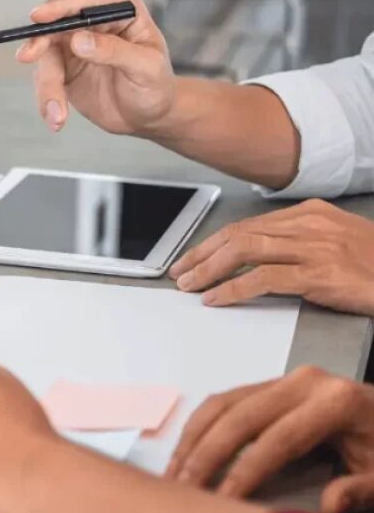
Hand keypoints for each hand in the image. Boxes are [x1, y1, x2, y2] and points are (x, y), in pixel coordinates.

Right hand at [16, 0, 175, 135]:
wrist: (148, 118)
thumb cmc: (156, 88)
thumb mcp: (145, 68)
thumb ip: (114, 51)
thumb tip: (79, 40)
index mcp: (121, 12)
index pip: (85, 2)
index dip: (60, 7)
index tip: (40, 17)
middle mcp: (94, 25)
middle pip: (57, 27)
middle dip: (40, 43)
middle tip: (27, 56)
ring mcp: (76, 48)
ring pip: (47, 57)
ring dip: (48, 87)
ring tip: (57, 114)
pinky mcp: (64, 71)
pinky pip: (45, 80)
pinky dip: (47, 100)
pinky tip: (57, 118)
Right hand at [166, 366, 373, 512]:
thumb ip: (360, 491)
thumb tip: (326, 508)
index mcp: (335, 401)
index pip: (278, 440)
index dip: (245, 473)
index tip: (220, 503)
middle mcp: (304, 381)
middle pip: (240, 417)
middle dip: (206, 455)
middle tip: (182, 489)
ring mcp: (284, 379)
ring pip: (223, 405)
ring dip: (193, 440)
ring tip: (174, 475)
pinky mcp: (270, 385)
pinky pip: (225, 401)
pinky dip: (200, 427)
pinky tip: (186, 454)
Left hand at [169, 199, 373, 315]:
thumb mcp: (335, 241)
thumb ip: (297, 241)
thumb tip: (254, 254)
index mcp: (309, 214)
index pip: (246, 225)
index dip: (212, 242)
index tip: (191, 257)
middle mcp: (308, 225)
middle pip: (238, 235)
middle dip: (201, 254)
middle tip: (179, 272)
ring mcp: (313, 248)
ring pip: (244, 251)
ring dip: (208, 270)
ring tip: (189, 285)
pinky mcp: (318, 274)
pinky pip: (263, 279)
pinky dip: (232, 288)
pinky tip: (216, 298)